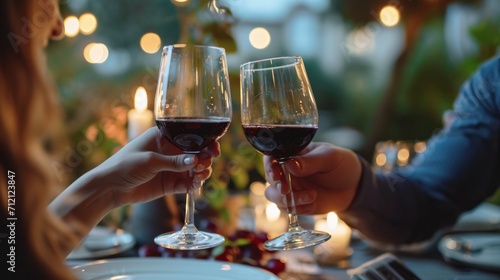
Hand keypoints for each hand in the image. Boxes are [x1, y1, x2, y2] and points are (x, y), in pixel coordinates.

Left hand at [96, 127, 219, 207]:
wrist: (110, 188)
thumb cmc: (124, 165)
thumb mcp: (150, 160)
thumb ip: (173, 162)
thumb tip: (195, 161)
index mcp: (164, 138)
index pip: (190, 137)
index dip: (204, 142)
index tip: (213, 150)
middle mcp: (170, 152)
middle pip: (196, 153)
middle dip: (205, 158)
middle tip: (205, 165)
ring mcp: (170, 169)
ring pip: (194, 169)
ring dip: (202, 172)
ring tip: (200, 176)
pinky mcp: (169, 184)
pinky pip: (187, 184)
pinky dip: (194, 184)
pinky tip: (195, 185)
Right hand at [264, 142, 361, 213]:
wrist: (353, 187)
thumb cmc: (341, 164)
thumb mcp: (330, 158)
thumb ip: (311, 161)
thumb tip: (289, 165)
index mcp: (292, 153)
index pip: (272, 156)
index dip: (270, 166)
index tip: (277, 175)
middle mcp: (286, 170)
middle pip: (270, 178)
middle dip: (278, 187)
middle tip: (288, 191)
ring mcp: (289, 187)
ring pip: (273, 195)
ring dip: (289, 200)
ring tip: (312, 196)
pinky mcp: (295, 203)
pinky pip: (286, 209)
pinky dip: (298, 209)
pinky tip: (313, 204)